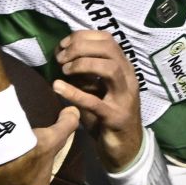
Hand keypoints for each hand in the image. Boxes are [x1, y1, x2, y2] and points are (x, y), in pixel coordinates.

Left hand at [52, 30, 142, 171]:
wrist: (126, 148)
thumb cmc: (107, 117)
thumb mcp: (96, 90)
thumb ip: (85, 74)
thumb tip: (62, 56)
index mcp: (124, 68)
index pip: (107, 39)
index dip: (82, 36)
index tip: (63, 45)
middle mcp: (128, 78)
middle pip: (109, 48)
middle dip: (81, 47)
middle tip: (61, 58)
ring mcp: (124, 97)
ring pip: (109, 68)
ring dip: (82, 64)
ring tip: (64, 70)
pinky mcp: (115, 117)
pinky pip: (95, 102)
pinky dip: (74, 92)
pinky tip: (57, 87)